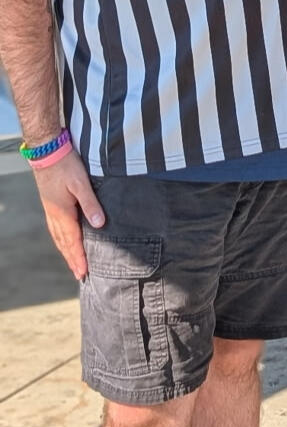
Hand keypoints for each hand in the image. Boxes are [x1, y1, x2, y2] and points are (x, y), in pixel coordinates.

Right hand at [31, 149, 104, 279]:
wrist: (47, 152)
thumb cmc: (66, 166)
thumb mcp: (81, 183)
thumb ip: (91, 204)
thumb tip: (100, 224)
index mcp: (63, 213)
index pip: (73, 241)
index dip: (79, 258)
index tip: (83, 272)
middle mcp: (55, 215)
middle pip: (64, 243)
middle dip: (72, 259)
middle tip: (80, 275)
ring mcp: (51, 210)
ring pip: (58, 237)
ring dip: (66, 251)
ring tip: (73, 263)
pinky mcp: (51, 205)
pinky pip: (56, 229)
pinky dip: (61, 240)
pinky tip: (64, 241)